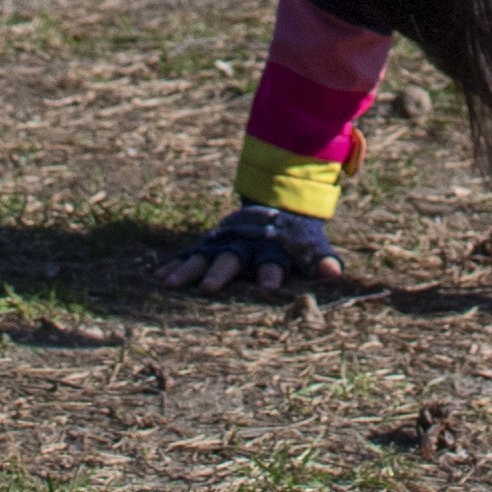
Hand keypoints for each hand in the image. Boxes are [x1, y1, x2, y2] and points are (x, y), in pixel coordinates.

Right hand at [159, 205, 343, 296]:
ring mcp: (225, 242)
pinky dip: (175, 265)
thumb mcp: (311, 245)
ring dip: (188, 270)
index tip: (268, 288)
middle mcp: (246, 245)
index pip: (272, 262)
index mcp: (272, 249)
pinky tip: (158, 278)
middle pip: (232, 259)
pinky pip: (189, 254)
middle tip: (208, 288)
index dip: (271, 274)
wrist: (277, 202)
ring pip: (205, 256)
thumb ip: (321, 259)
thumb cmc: (295, 237)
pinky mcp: (210, 242)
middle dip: (221, 272)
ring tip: (170, 285)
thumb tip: (333, 273)